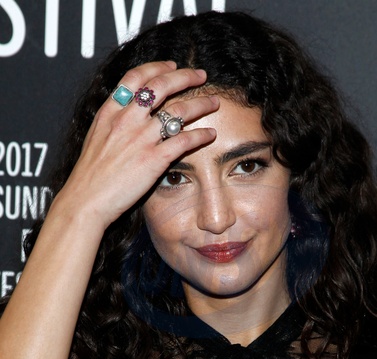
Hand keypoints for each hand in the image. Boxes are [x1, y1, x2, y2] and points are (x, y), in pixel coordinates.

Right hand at [56, 61, 218, 229]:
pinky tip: (210, 134)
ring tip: (214, 102)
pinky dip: (201, 135)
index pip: (136, 77)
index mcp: (110, 112)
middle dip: (185, 76)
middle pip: (161, 85)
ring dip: (201, 103)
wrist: (86, 200)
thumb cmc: (90, 175)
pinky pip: (184, 140)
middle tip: (201, 75)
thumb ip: (114, 121)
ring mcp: (141, 138)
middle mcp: (127, 119)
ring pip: (179, 110)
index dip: (157, 67)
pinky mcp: (154, 159)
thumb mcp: (96, 137)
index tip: (172, 65)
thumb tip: (129, 113)